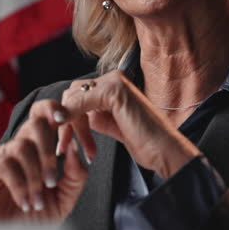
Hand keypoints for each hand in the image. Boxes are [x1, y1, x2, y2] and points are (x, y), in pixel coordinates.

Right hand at [0, 99, 92, 225]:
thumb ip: (75, 175)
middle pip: (35, 124)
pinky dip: (18, 185)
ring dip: (34, 177)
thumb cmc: (33, 220)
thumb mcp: (64, 200)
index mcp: (38, 149)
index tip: (64, 118)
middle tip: (52, 182)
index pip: (45, 116)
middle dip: (48, 152)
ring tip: (36, 203)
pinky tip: (22, 203)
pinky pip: (3, 163)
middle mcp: (18, 147)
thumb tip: (75, 146)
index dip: (54, 109)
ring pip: (21, 146)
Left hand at [59, 70, 199, 179]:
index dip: (67, 117)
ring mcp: (115, 81)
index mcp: (115, 85)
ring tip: (70, 148)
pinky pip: (80, 101)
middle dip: (65, 120)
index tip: (64, 143)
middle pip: (73, 93)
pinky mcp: (114, 90)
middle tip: (62, 147)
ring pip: (74, 97)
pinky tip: (69, 134)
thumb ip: (97, 116)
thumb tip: (77, 114)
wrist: (166, 151)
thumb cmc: (146, 142)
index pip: (79, 94)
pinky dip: (70, 117)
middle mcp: (114, 78)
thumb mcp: (115, 126)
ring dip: (68, 125)